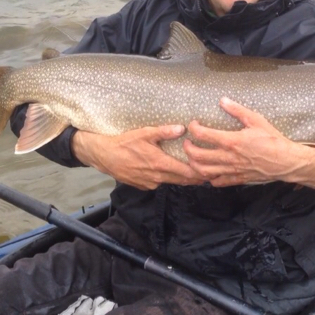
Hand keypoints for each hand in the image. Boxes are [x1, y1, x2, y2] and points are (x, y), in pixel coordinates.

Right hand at [72, 125, 204, 190]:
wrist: (103, 156)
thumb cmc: (124, 143)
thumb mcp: (144, 133)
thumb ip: (164, 132)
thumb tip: (182, 128)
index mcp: (160, 164)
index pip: (186, 172)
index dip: (199, 174)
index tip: (210, 172)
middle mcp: (157, 177)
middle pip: (182, 180)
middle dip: (195, 178)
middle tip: (208, 174)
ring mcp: (149, 183)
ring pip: (171, 182)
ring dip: (181, 179)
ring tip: (193, 174)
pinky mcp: (142, 186)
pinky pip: (159, 183)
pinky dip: (166, 179)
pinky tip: (169, 172)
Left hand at [183, 97, 314, 190]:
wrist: (285, 161)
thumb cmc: (273, 139)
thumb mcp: (256, 120)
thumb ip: (237, 110)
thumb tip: (223, 100)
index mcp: (232, 141)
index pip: (203, 135)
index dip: (194, 128)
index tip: (193, 124)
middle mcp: (229, 157)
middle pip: (197, 156)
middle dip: (188, 148)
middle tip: (188, 141)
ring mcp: (232, 170)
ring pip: (203, 171)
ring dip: (194, 164)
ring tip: (193, 156)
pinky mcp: (237, 179)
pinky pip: (217, 182)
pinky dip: (209, 177)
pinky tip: (209, 170)